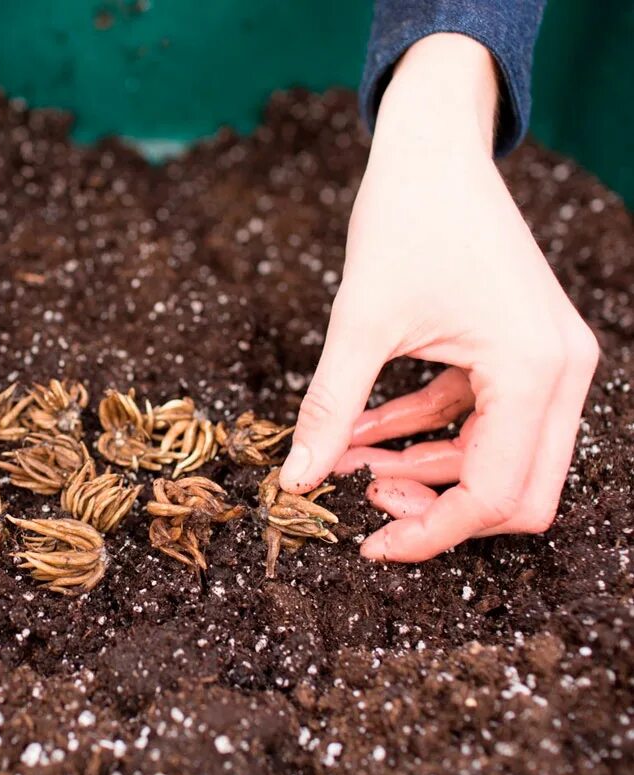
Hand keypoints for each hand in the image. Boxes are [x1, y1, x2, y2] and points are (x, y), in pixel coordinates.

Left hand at [278, 34, 597, 561]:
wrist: (433, 149)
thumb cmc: (405, 218)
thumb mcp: (358, 323)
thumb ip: (329, 409)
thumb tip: (295, 481)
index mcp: (534, 369)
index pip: (495, 494)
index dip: (429, 534)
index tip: (366, 545)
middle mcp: (560, 373)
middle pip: (515, 492)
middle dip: (438, 507)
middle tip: (364, 502)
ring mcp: (548, 362)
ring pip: (498, 461)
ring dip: (425, 468)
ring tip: (349, 460)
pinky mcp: (522, 352)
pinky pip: (480, 419)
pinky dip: (425, 431)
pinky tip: (363, 429)